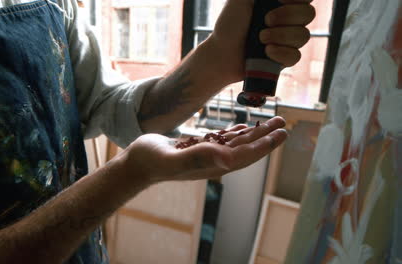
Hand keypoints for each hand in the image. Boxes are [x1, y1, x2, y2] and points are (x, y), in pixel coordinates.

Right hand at [123, 116, 287, 183]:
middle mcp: (213, 161)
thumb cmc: (150, 162)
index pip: (244, 156)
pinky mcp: (200, 147)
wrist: (136, 163)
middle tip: (283, 124)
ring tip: (271, 122)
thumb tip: (226, 159)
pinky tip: (245, 127)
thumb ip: (198, 158)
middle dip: (266, 137)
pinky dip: (237, 133)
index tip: (279, 135)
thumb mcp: (172, 159)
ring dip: (256, 133)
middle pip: (246, 149)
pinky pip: (224, 140)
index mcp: (211, 165)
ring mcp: (207, 154)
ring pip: (237, 143)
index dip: (263, 146)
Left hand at [208, 0, 314, 83]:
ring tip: (260, 39)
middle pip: (309, 14)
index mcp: (280, 2)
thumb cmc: (229, 24)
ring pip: (303, 36)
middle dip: (288, 16)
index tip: (280, 0)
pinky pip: (296, 56)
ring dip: (281, 36)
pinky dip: (281, 53)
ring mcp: (288, 41)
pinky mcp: (284, 59)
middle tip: (265, 21)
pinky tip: (267, 52)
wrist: (221, 53)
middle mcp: (288, 20)